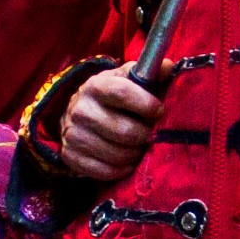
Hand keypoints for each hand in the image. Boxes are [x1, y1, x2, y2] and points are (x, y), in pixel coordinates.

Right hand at [56, 67, 163, 181]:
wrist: (76, 114)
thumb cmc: (111, 97)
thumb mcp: (126, 79)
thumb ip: (149, 73)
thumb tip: (169, 67)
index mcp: (95, 85)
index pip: (122, 93)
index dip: (146, 104)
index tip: (159, 111)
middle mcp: (80, 109)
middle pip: (124, 131)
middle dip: (145, 136)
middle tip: (150, 135)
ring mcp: (72, 134)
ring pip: (117, 154)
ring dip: (135, 154)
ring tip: (139, 147)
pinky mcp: (70, 156)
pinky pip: (105, 171)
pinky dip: (121, 169)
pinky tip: (126, 161)